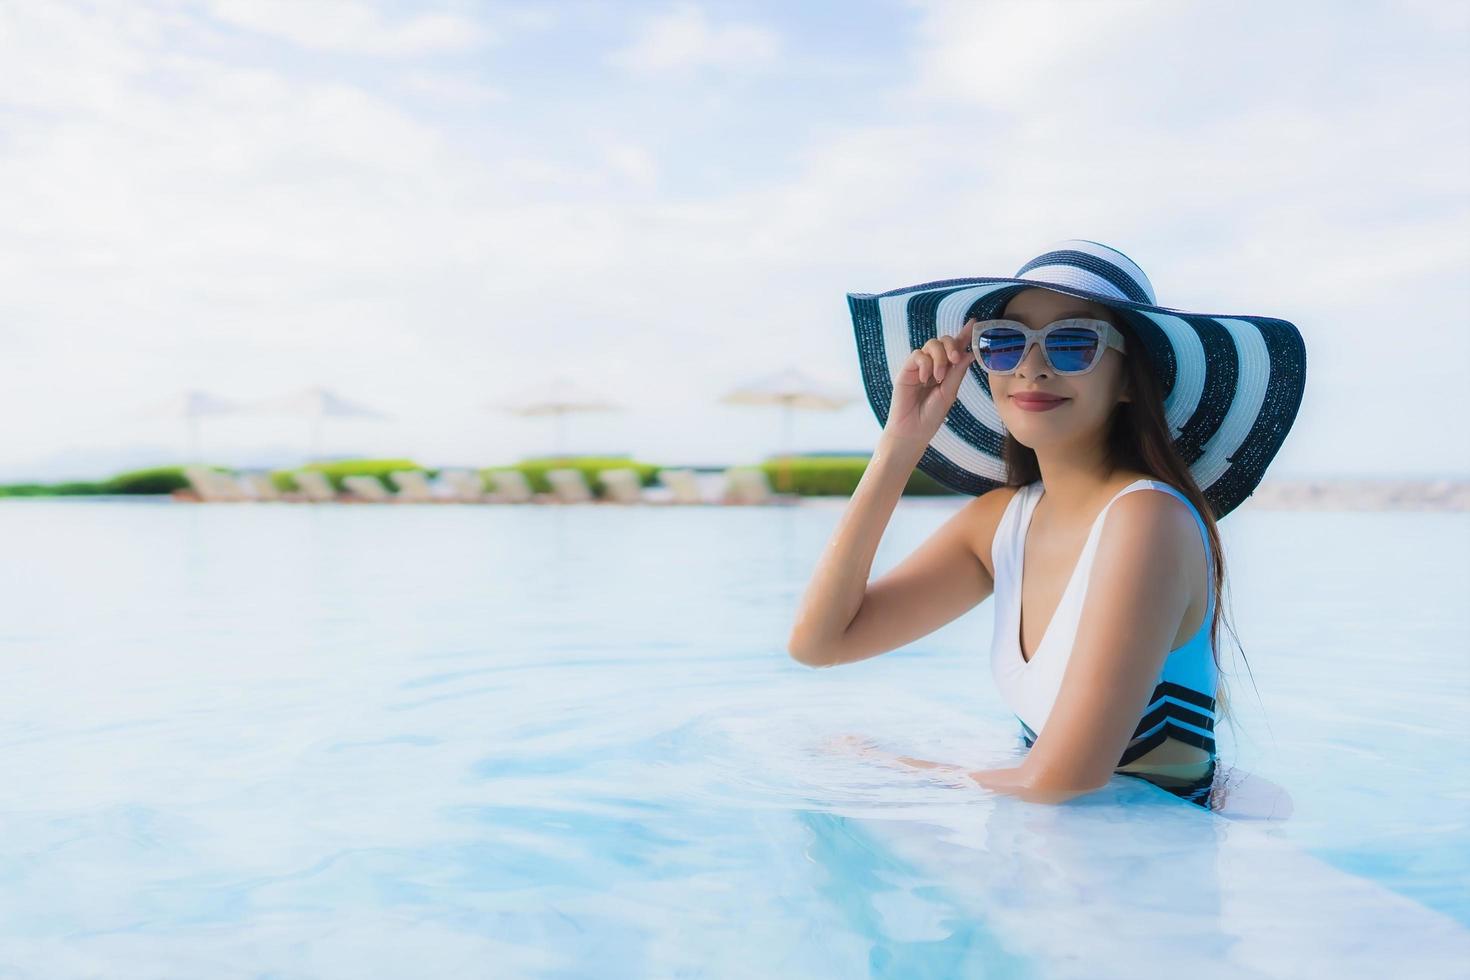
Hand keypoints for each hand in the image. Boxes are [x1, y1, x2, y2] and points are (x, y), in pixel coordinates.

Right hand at [883, 321, 977, 447]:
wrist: (914, 430)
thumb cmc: (931, 415)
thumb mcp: (950, 393)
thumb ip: (958, 372)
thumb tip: (970, 353)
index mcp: (947, 370)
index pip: (956, 348)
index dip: (964, 334)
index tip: (974, 322)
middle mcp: (933, 365)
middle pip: (943, 340)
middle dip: (952, 345)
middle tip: (955, 360)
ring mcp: (919, 366)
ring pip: (931, 344)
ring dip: (939, 357)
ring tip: (939, 377)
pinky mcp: (906, 369)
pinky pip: (918, 355)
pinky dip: (925, 364)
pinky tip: (926, 378)